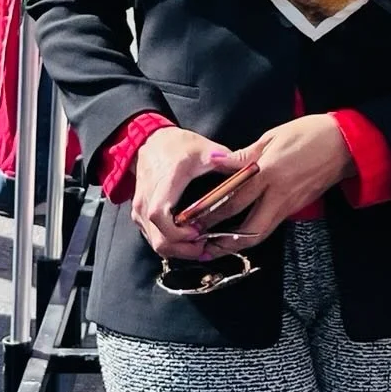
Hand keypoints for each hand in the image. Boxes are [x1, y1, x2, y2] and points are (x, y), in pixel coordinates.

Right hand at [131, 125, 237, 260]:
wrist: (150, 142)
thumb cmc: (179, 146)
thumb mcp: (204, 148)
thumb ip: (227, 161)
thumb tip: (252, 171)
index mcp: (167, 178)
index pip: (160, 214)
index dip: (178, 232)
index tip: (197, 232)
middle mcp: (148, 195)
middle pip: (158, 237)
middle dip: (182, 249)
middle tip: (203, 244)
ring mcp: (140, 206)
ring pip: (154, 241)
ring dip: (177, 249)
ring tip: (198, 242)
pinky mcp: (138, 213)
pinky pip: (151, 237)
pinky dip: (169, 243)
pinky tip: (186, 238)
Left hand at [204, 116, 354, 250]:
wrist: (345, 145)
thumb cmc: (308, 134)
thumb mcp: (273, 136)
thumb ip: (243, 155)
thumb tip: (215, 162)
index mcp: (269, 171)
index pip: (234, 197)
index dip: (210, 209)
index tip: (190, 217)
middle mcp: (278, 194)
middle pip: (247, 227)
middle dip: (221, 239)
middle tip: (198, 243)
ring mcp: (289, 205)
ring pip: (260, 234)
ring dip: (236, 242)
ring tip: (214, 246)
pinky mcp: (296, 209)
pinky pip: (270, 226)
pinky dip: (252, 234)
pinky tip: (237, 233)